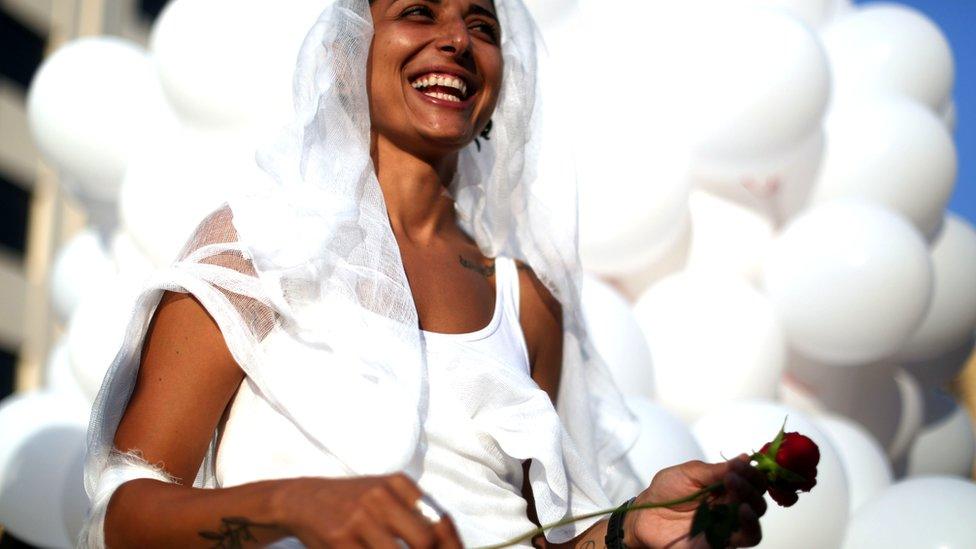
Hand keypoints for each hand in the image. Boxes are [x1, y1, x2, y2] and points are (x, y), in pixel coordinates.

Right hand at [275, 473, 462, 547]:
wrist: (303, 499)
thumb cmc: (354, 503)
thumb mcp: (386, 494)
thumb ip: (414, 513)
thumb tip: (447, 544)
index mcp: (399, 484)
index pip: (440, 520)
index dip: (454, 547)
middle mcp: (381, 497)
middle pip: (424, 540)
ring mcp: (359, 518)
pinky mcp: (339, 539)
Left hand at [623, 455, 768, 548]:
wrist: (645, 513)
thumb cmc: (666, 490)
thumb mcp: (690, 473)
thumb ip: (717, 470)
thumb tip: (745, 458)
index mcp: (726, 488)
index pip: (752, 482)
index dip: (752, 473)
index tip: (741, 465)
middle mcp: (730, 507)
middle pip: (757, 501)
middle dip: (750, 487)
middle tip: (733, 478)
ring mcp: (725, 526)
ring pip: (754, 524)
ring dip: (752, 508)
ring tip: (740, 499)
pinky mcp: (718, 542)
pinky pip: (743, 539)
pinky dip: (748, 526)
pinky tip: (739, 512)